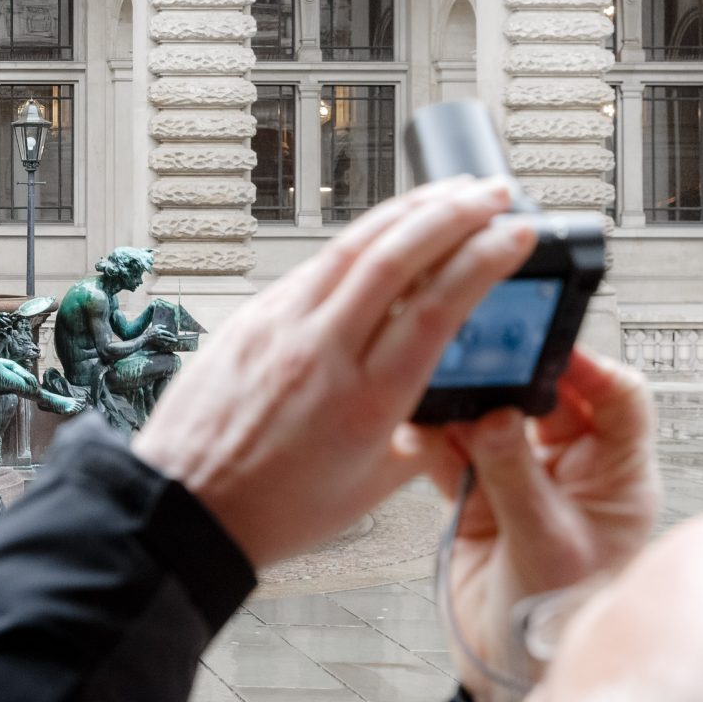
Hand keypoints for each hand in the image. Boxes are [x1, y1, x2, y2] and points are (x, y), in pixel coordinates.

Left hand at [134, 177, 536, 567]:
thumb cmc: (274, 508)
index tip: (516, 234)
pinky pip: (310, 268)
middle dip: (451, 213)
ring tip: (444, 196)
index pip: (437, 305)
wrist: (186, 506)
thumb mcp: (373, 486)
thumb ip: (422, 433)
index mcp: (366, 398)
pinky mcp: (249, 318)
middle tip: (491, 193)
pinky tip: (377, 236)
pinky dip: (353, 244)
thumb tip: (453, 398)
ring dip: (402, 213)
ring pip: (347, 247)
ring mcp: (278, 325)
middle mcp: (321, 349)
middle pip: (393, 255)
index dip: (484, 259)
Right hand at [144, 326, 179, 351]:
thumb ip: (160, 326)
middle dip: (172, 339)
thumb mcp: (154, 326)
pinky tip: (168, 344)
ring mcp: (159, 340)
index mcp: (159, 331)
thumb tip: (166, 326)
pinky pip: (163, 344)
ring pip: (166, 341)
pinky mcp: (158, 343)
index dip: (171, 335)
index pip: (167, 333)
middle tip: (176, 341)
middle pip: (168, 338)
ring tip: (173, 342)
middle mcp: (160, 336)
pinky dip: (165, 344)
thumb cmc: (149, 331)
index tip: (174, 336)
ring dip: (170, 342)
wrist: (145, 338)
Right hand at [413, 351, 657, 694]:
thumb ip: (516, 476)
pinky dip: (426, 441)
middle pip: (541, 397)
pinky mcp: (471, 494)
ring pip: (487, 418)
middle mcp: (566, 470)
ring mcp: (516, 479)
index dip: (585, 364)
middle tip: (471, 360)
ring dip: (456, 409)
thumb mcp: (548, 543)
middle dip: (503, 379)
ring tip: (433, 401)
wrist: (510, 670)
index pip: (615, 397)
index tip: (542, 344)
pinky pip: (447, 450)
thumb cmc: (559, 619)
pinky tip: (413, 436)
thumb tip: (493, 416)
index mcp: (613, 476)